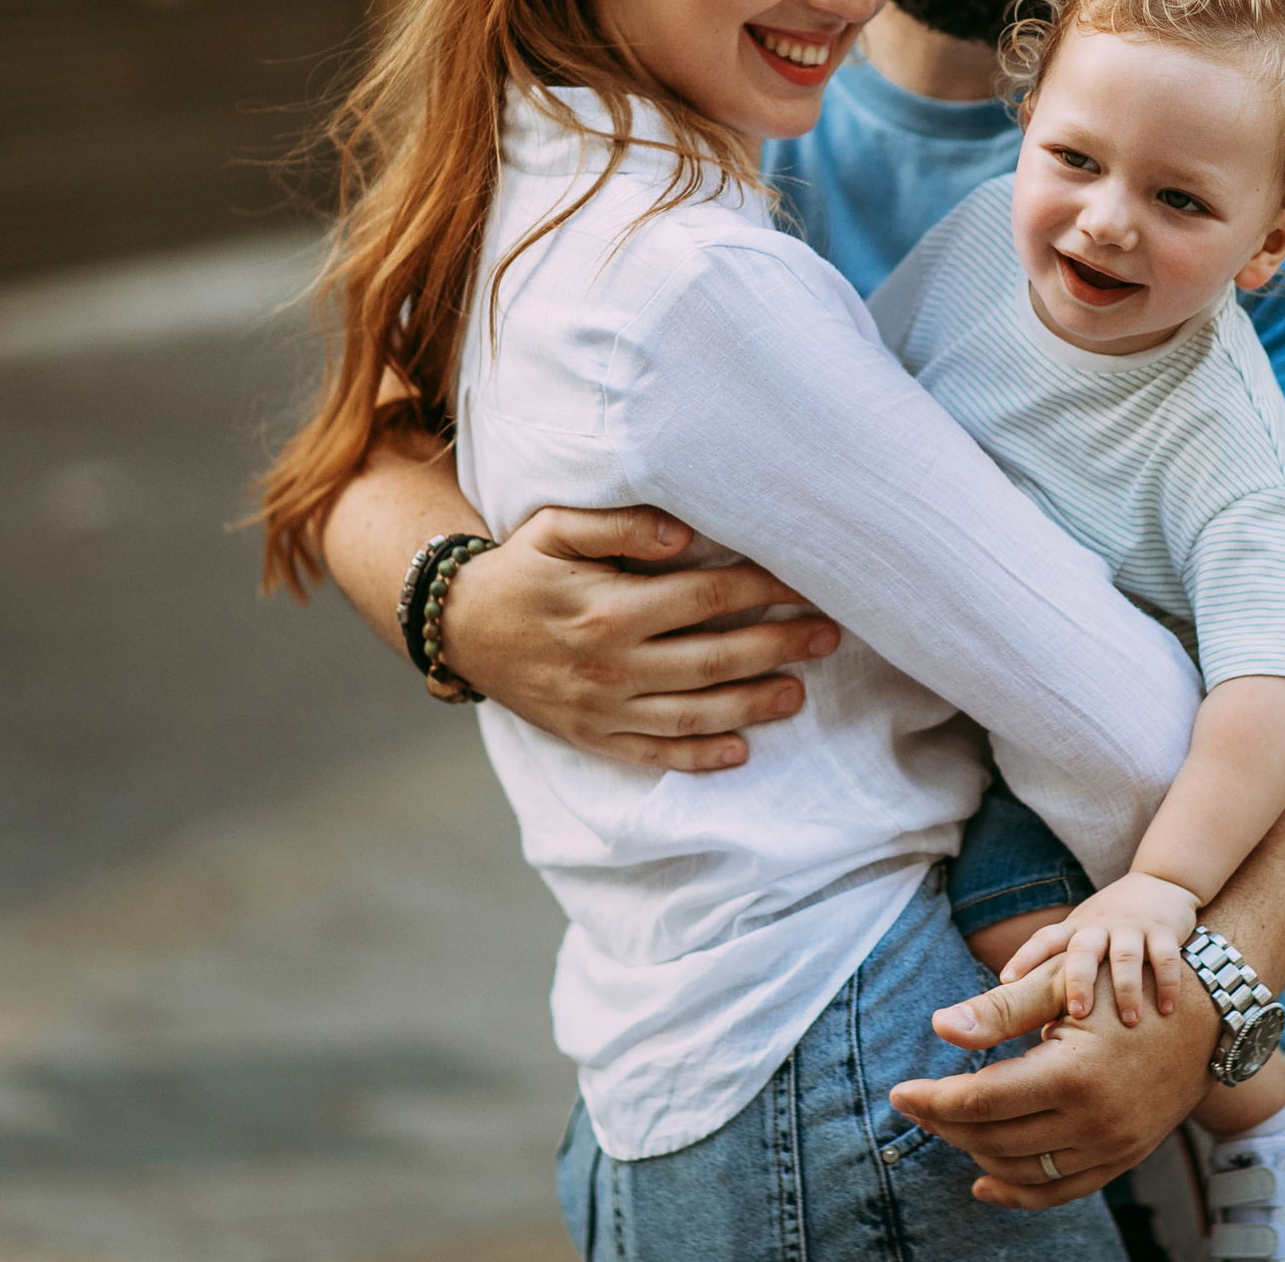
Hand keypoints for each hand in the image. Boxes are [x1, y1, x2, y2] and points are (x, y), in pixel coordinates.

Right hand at [440, 505, 840, 768]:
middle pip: (714, 659)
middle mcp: (611, 664)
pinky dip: (700, 760)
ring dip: (753, 705)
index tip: (806, 584)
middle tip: (828, 635)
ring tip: (800, 693)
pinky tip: (742, 752)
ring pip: (695, 714)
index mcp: (608, 608)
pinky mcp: (592, 738)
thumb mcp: (556, 528)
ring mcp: (602, 708)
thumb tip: (685, 533)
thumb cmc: (518, 568)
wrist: (456, 628)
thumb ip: (620, 524)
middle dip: (778, 647)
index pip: (704, 598)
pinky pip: (654, 755)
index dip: (762, 591)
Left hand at [890, 955, 1217, 1207]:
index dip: (932, 1100)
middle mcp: (1095, 1122)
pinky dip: (1018, 1189)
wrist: (1208, 1015)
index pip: (980, 1102)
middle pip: (995, 1140)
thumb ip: (999, 1011)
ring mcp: (1113, 1146)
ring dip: (976, 1154)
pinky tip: (984, 1178)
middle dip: (946, 1125)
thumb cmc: (1128, 986)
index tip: (899, 1093)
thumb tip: (938, 1025)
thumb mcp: (1063, 986)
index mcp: (1073, 1076)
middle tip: (917, 1105)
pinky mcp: (1124, 1157)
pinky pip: (1061, 1190)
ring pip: (1023, 1170)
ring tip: (948, 1128)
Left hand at [1000, 873, 1197, 1026]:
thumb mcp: (1081, 940)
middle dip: (1079, 981)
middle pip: (1083, 950)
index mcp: (1075, 930)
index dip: (1025, 958)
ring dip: (1126, 989)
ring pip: (1125, 956)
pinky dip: (1167, 983)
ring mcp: (1131, 927)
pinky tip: (1167, 1009)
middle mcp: (1099, 926)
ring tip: (1129, 1020)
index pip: (1044, 940)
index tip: (1007, 980)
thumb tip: (1043, 1032)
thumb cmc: (1110, 928)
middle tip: (1078, 1014)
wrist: (1159, 884)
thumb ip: (1064, 977)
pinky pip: (1165, 956)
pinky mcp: (1163, 930)